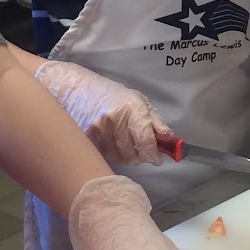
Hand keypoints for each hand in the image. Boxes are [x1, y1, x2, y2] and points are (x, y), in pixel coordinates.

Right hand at [34, 60, 173, 165]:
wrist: (78, 90)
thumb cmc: (113, 95)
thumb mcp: (139, 101)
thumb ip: (156, 122)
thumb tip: (170, 141)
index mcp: (132, 108)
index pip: (146, 141)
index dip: (154, 154)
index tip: (157, 158)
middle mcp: (115, 119)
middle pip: (133, 155)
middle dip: (140, 155)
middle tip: (139, 147)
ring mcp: (99, 129)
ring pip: (119, 159)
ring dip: (125, 155)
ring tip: (123, 141)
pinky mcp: (87, 138)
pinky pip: (105, 156)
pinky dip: (111, 154)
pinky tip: (110, 142)